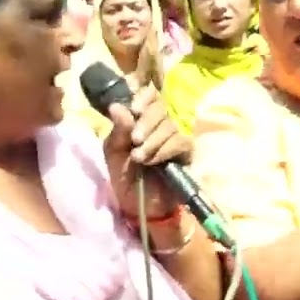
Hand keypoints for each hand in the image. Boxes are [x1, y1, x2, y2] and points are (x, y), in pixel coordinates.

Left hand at [103, 85, 188, 222]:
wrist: (139, 205)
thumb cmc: (125, 177)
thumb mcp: (113, 153)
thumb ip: (117, 130)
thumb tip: (116, 106)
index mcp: (140, 119)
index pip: (149, 95)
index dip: (143, 96)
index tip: (134, 108)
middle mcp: (159, 124)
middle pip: (160, 107)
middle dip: (145, 122)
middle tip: (134, 140)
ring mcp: (174, 137)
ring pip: (169, 126)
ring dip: (152, 141)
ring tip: (139, 159)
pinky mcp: (186, 152)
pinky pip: (179, 142)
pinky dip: (163, 150)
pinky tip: (152, 162)